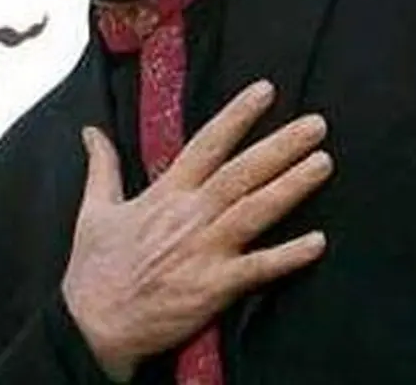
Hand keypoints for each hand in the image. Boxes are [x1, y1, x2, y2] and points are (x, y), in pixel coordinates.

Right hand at [60, 80, 332, 381]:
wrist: (93, 325)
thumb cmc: (95, 270)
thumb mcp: (94, 210)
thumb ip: (102, 165)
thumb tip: (91, 130)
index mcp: (164, 195)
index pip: (206, 145)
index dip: (237, 116)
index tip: (265, 91)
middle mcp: (188, 217)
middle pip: (241, 173)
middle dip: (281, 146)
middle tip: (317, 124)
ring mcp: (203, 251)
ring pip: (254, 210)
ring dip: (291, 186)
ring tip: (323, 162)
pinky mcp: (213, 287)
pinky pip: (257, 269)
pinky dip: (287, 256)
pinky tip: (318, 241)